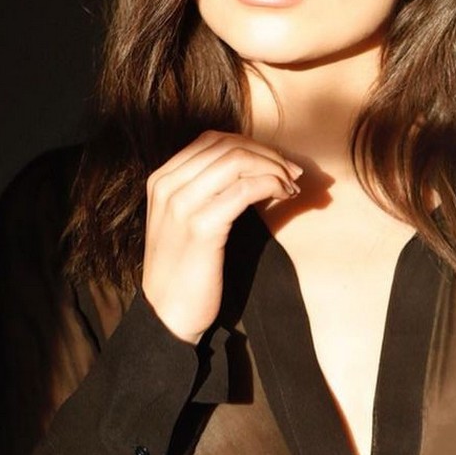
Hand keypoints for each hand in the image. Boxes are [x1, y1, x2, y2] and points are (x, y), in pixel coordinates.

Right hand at [142, 131, 300, 342]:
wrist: (167, 314)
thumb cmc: (185, 270)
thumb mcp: (186, 221)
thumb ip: (206, 192)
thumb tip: (253, 170)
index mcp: (162, 179)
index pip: (212, 140)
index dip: (251, 145)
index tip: (278, 162)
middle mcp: (167, 185)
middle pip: (227, 146)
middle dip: (268, 154)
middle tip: (293, 174)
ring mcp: (181, 204)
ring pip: (238, 161)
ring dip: (274, 168)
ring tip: (291, 186)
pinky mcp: (201, 226)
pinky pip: (245, 189)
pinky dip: (271, 185)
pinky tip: (284, 196)